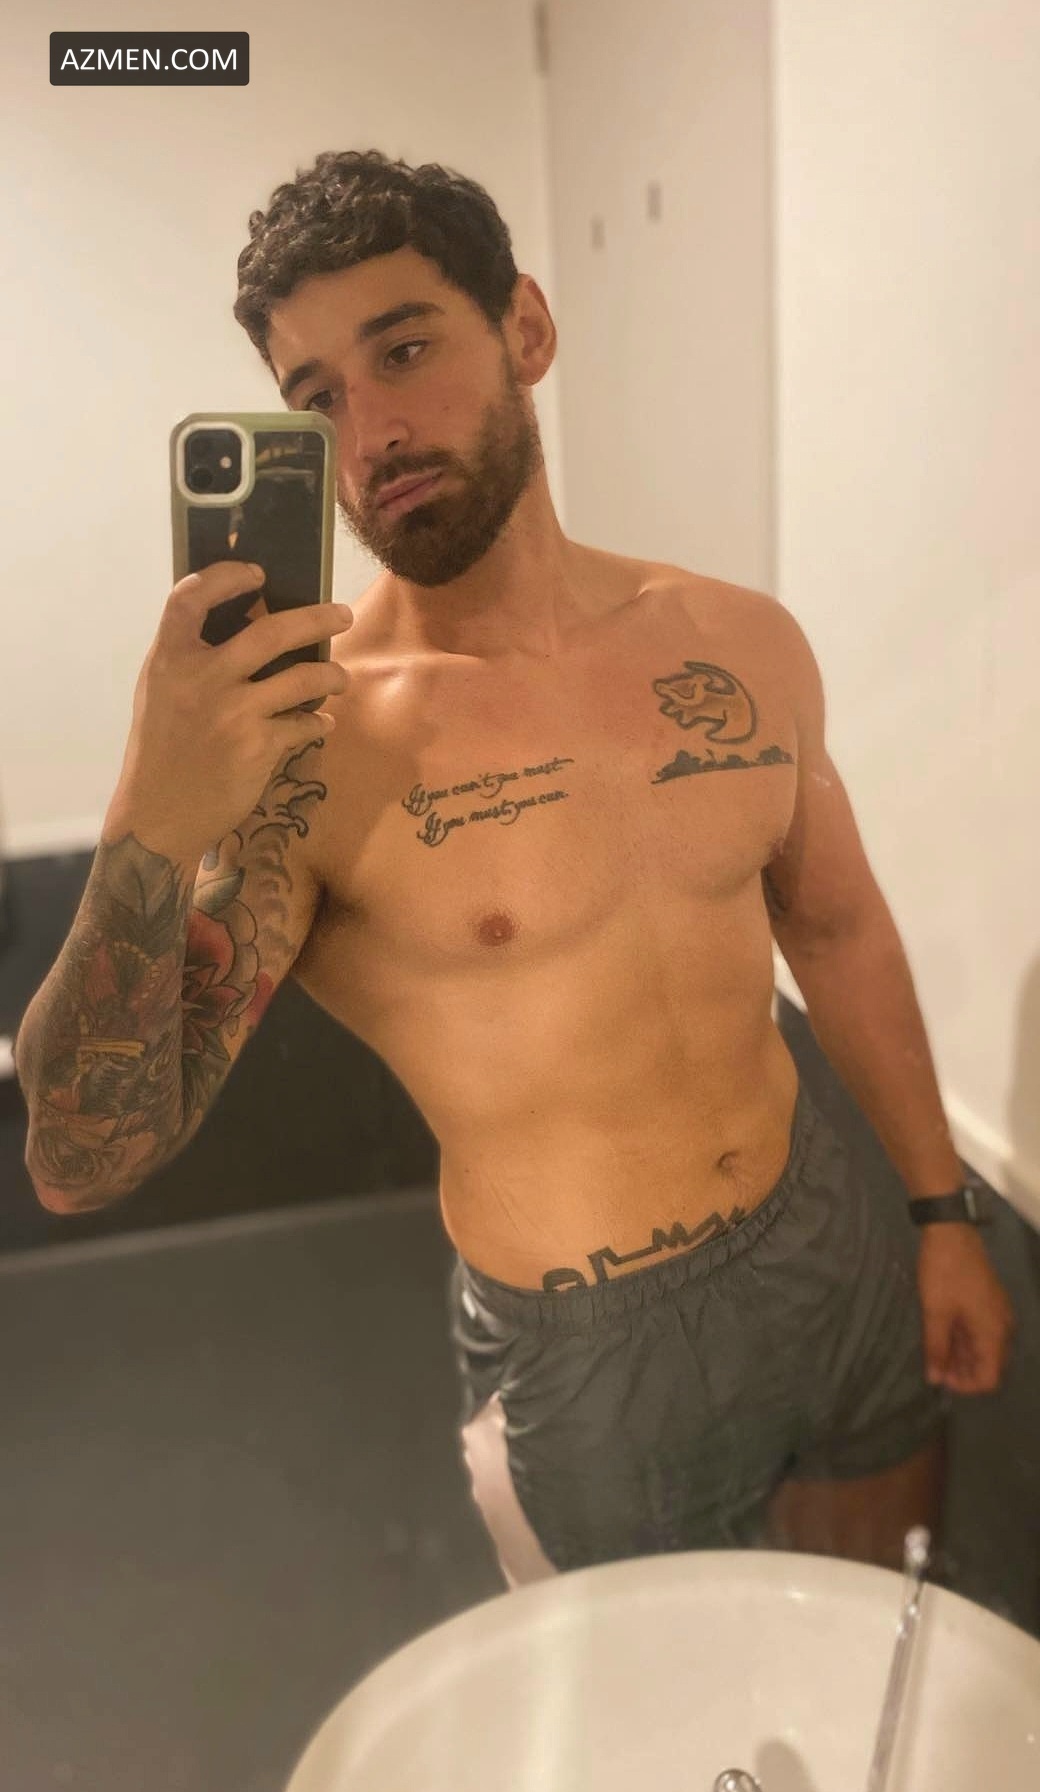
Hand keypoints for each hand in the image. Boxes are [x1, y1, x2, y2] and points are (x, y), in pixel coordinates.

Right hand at [105, 561, 352, 860]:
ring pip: (303, 678)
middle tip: (344, 614)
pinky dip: (318, 723)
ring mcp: (234, 713)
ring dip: (331, 675)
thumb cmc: (160, 750)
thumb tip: (244, 620)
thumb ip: (191, 658)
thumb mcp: (160, 692)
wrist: (158, 816)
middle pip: (271, 631)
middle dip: (317, 618)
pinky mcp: (259, 747)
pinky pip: (304, 725)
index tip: (259, 574)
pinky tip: (322, 723)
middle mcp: (202, 679)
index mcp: (170, 659)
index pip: (190, 597)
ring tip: (339, 678)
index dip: (225, 576)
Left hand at [916, 1222, 1014, 1393]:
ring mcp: (996, 1312)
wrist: (950, 1230)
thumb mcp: (935, 1313)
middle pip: (989, 1364)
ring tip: (934, 1355)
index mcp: (994, 1332)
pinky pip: (979, 1330)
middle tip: (934, 1368)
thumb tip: (935, 1380)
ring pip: (983, 1347)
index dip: (966, 1387)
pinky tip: (941, 1337)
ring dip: (961, 1356)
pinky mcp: (987, 1301)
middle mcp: (1002, 1326)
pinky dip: (963, 1339)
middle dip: (963, 1373)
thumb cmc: (944, 1272)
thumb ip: (936, 1349)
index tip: (940, 1380)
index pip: (990, 1378)